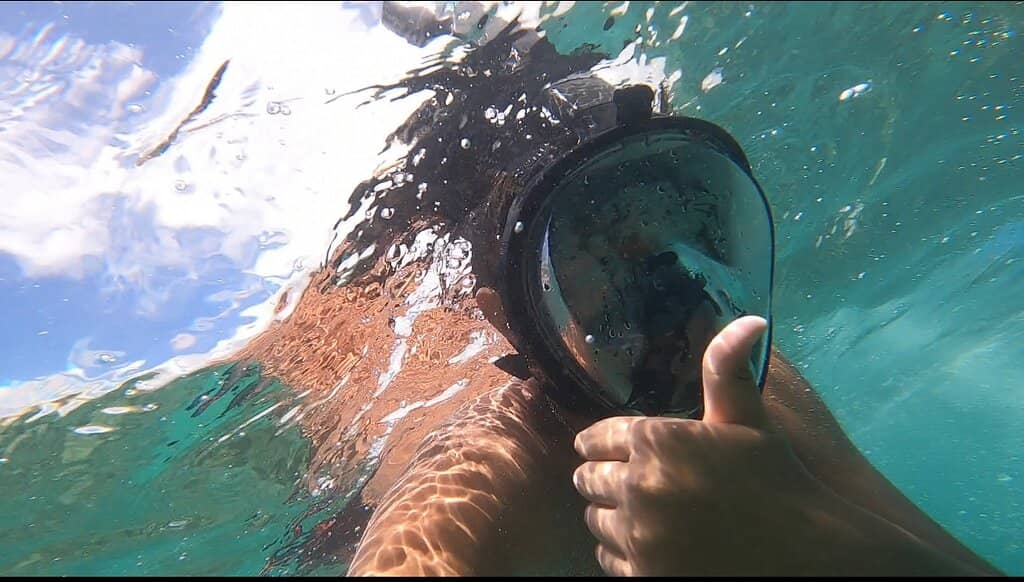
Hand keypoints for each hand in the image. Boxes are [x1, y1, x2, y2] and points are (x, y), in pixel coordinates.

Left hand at [571, 317, 872, 574]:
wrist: (805, 554)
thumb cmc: (776, 480)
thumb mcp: (749, 420)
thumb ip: (728, 370)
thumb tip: (750, 319)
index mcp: (657, 441)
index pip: (597, 437)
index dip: (598, 441)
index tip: (598, 446)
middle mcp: (639, 486)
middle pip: (588, 479)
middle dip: (599, 476)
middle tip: (613, 479)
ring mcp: (640, 536)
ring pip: (595, 520)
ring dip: (607, 514)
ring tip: (631, 511)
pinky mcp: (644, 574)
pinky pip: (606, 559)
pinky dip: (618, 551)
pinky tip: (642, 545)